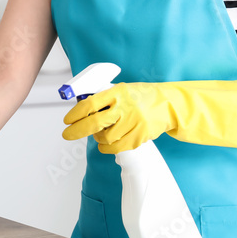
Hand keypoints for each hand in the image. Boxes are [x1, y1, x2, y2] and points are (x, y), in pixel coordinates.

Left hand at [62, 79, 236, 153]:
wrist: (170, 105)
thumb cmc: (142, 96)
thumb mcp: (123, 90)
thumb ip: (105, 97)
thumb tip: (81, 107)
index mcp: (118, 93)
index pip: (90, 104)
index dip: (75, 113)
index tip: (66, 120)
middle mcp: (124, 107)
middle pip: (93, 122)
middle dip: (76, 130)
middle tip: (66, 134)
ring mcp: (132, 123)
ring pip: (104, 137)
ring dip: (97, 138)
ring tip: (99, 134)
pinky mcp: (139, 136)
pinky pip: (116, 147)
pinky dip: (107, 147)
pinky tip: (107, 143)